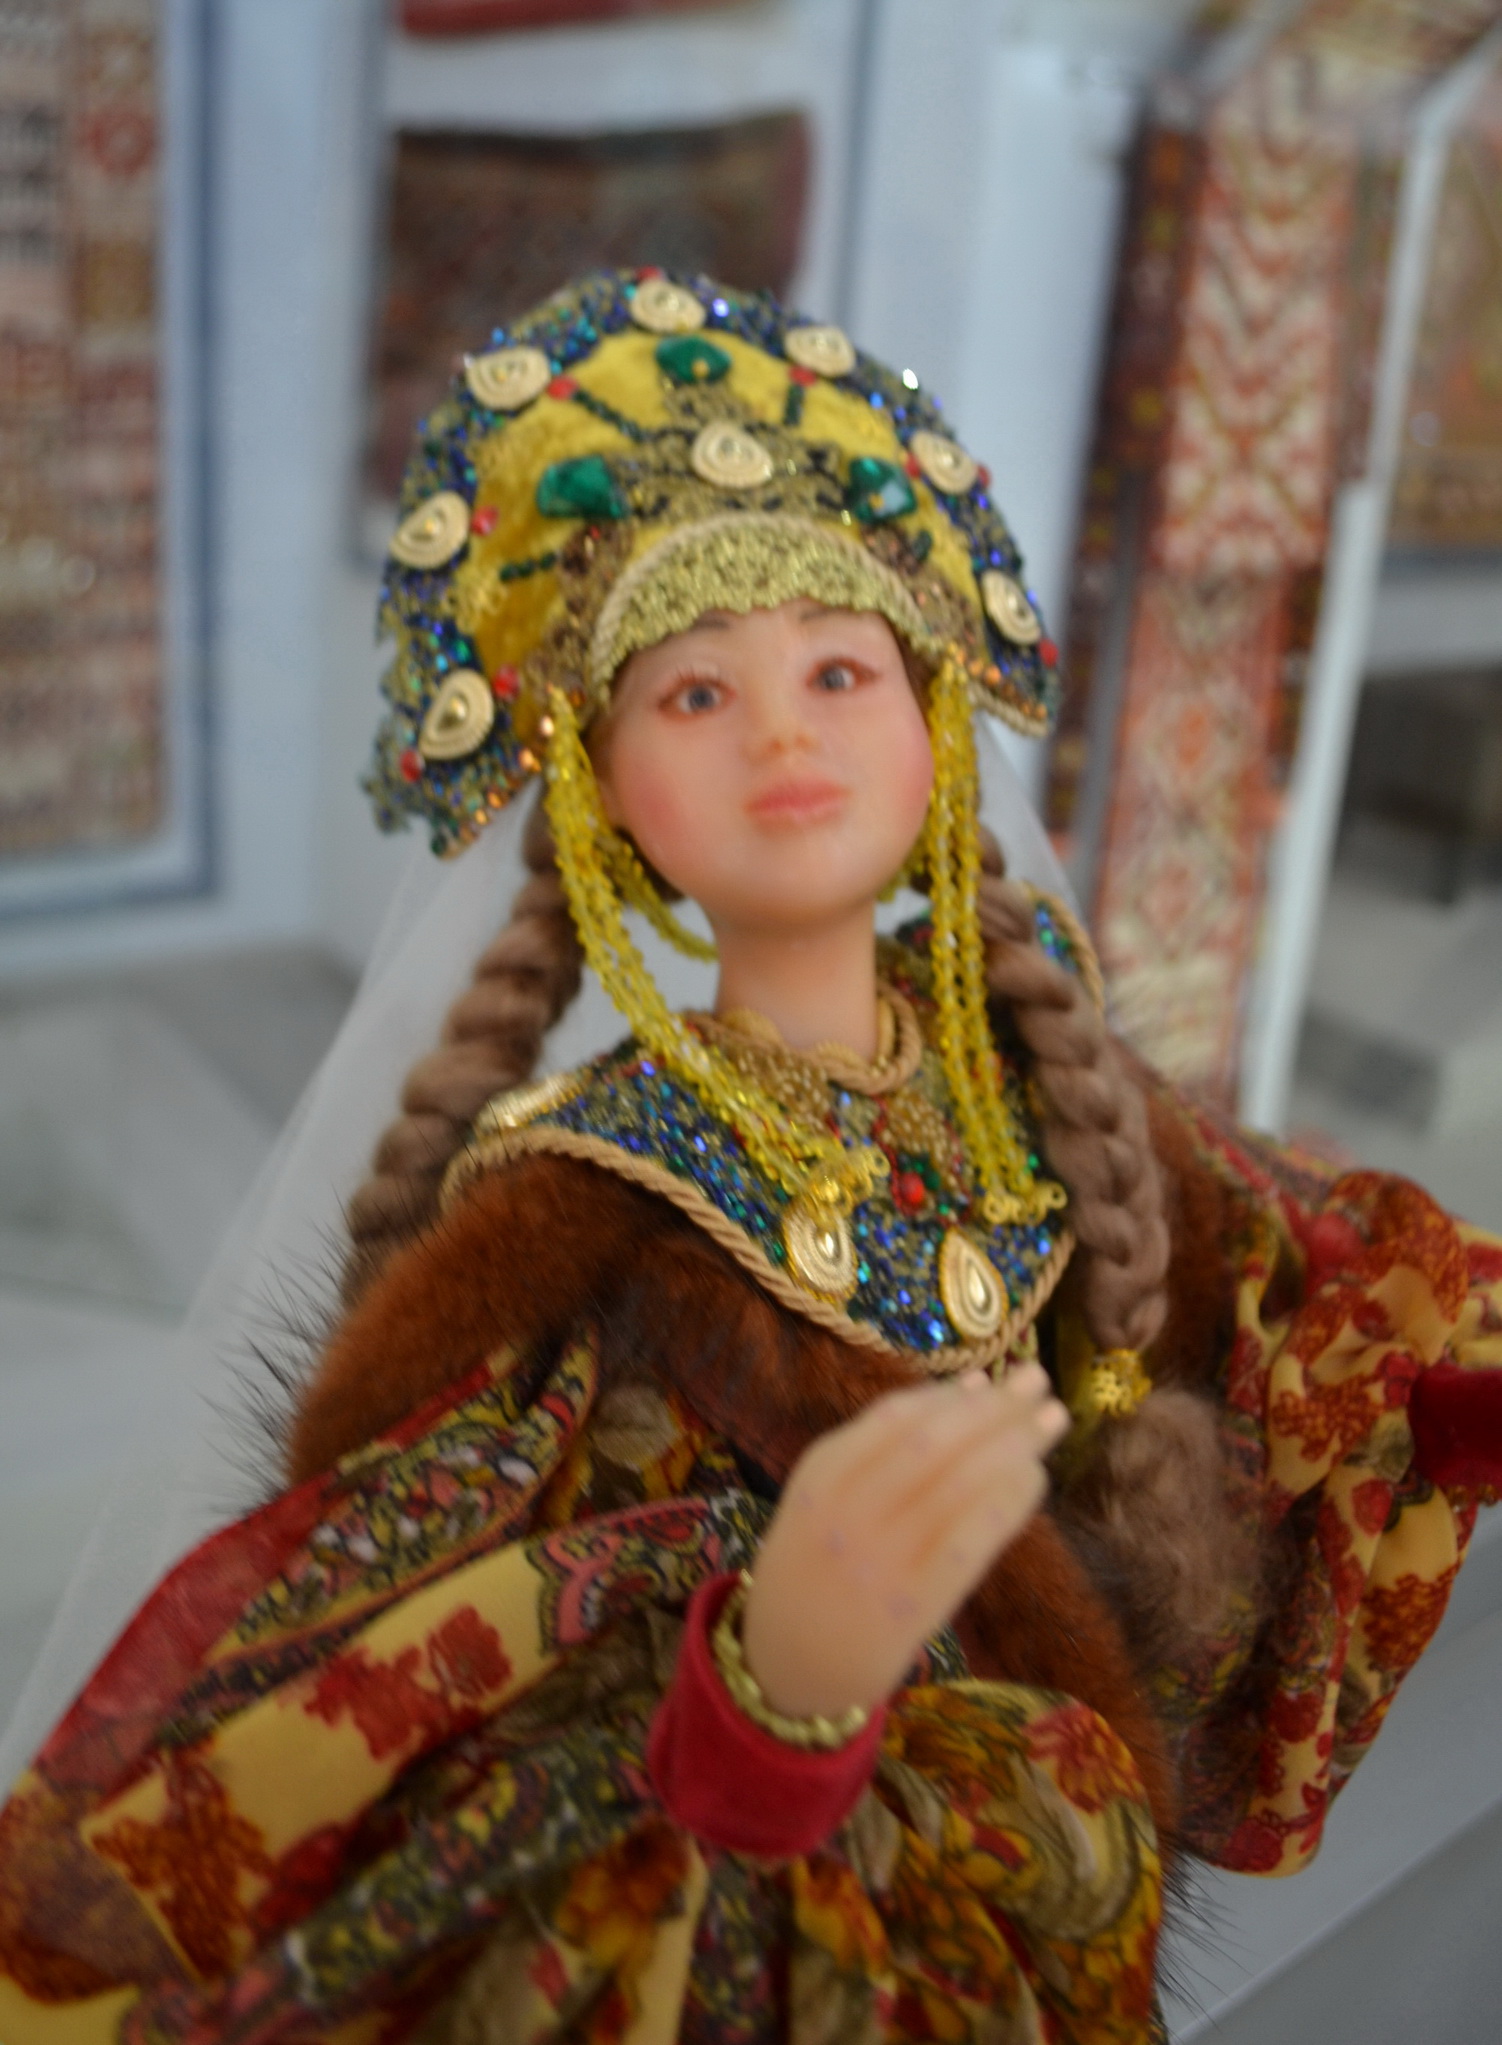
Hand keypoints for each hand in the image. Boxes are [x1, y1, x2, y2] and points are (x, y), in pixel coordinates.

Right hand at [740, 1363, 1069, 1720]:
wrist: (785, 1668)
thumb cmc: (815, 1569)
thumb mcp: (823, 1498)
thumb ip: (885, 1448)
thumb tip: (973, 1386)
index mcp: (819, 1476)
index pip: (895, 1416)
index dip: (951, 1392)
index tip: (995, 1377)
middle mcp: (846, 1511)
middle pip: (934, 1442)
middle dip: (994, 1407)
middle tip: (1040, 1382)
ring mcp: (879, 1559)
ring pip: (958, 1484)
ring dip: (1014, 1444)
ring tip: (1053, 1420)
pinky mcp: (912, 1606)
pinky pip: (970, 1541)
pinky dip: (1008, 1501)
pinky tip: (1035, 1478)